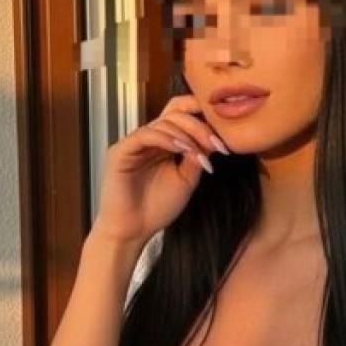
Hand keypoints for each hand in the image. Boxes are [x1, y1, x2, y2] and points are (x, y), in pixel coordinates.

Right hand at [91, 94, 229, 244]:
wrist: (133, 232)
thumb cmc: (156, 209)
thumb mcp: (186, 179)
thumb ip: (197, 157)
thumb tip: (213, 139)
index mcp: (163, 144)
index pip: (182, 116)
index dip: (202, 117)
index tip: (224, 137)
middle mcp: (149, 139)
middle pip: (175, 114)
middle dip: (200, 126)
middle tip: (216, 144)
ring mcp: (134, 144)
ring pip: (163, 122)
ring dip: (187, 134)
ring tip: (199, 153)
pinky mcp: (121, 151)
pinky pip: (145, 135)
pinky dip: (166, 139)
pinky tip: (182, 149)